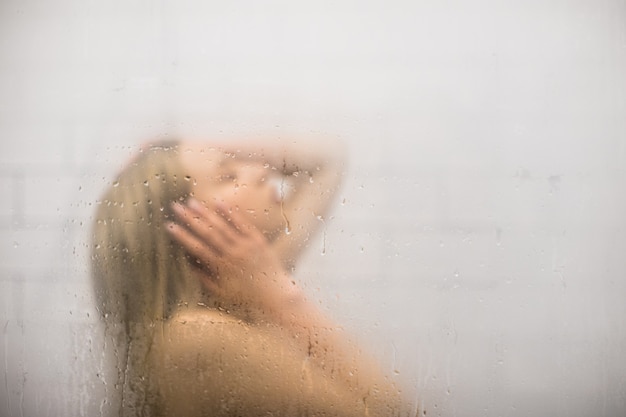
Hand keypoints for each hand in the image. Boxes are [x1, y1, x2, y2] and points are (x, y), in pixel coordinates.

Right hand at [167, 198, 301, 314]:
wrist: (275, 295)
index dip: (182, 236)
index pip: (197, 248)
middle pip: (207, 233)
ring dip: (206, 213)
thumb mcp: (222, 293)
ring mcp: (246, 246)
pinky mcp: (258, 240)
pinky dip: (230, 213)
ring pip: (223, 225)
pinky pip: (242, 223)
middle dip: (189, 219)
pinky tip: (218, 203)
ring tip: (191, 202)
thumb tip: (187, 265)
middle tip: (175, 207)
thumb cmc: (246, 298)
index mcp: (221, 268)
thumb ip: (204, 279)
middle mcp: (232, 254)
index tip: (168, 226)